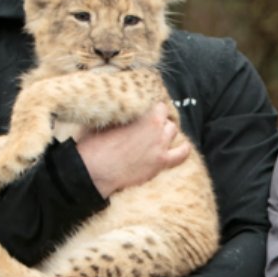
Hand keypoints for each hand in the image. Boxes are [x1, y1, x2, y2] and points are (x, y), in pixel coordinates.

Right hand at [76, 102, 190, 197]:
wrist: (95, 170)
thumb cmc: (94, 144)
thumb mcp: (104, 121)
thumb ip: (118, 114)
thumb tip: (119, 108)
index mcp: (142, 114)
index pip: (157, 105)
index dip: (152, 110)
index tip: (147, 114)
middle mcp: (155, 127)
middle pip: (165, 118)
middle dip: (158, 121)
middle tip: (148, 127)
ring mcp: (160, 145)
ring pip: (173, 131)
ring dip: (166, 132)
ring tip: (158, 137)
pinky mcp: (161, 162)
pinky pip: (182, 154)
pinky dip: (183, 149)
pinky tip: (182, 147)